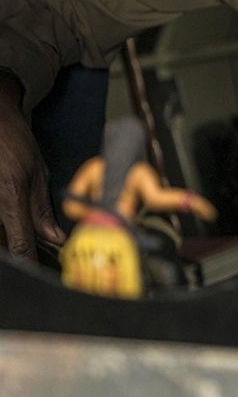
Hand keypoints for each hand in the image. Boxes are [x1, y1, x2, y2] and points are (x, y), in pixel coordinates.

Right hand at [0, 74, 63, 260]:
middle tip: (31, 254)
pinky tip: (9, 222)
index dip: (28, 262)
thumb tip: (55, 237)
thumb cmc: (14, 143)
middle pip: (2, 245)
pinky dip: (2, 226)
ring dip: (6, 237)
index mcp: (9, 199)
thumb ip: (41, 210)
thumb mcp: (37, 173)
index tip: (38, 273)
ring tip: (19, 229)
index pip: (19, 245)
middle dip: (16, 252)